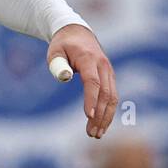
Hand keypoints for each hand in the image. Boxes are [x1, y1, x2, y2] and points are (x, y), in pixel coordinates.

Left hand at [48, 24, 117, 139]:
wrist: (78, 33)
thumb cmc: (62, 45)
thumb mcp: (55, 51)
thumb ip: (58, 64)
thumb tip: (65, 78)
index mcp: (89, 58)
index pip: (92, 81)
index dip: (91, 99)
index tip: (87, 116)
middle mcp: (103, 65)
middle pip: (106, 93)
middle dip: (100, 115)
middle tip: (91, 134)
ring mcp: (109, 72)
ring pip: (113, 97)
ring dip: (106, 117)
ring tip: (96, 134)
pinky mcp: (110, 78)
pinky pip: (112, 97)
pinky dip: (108, 112)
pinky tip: (101, 125)